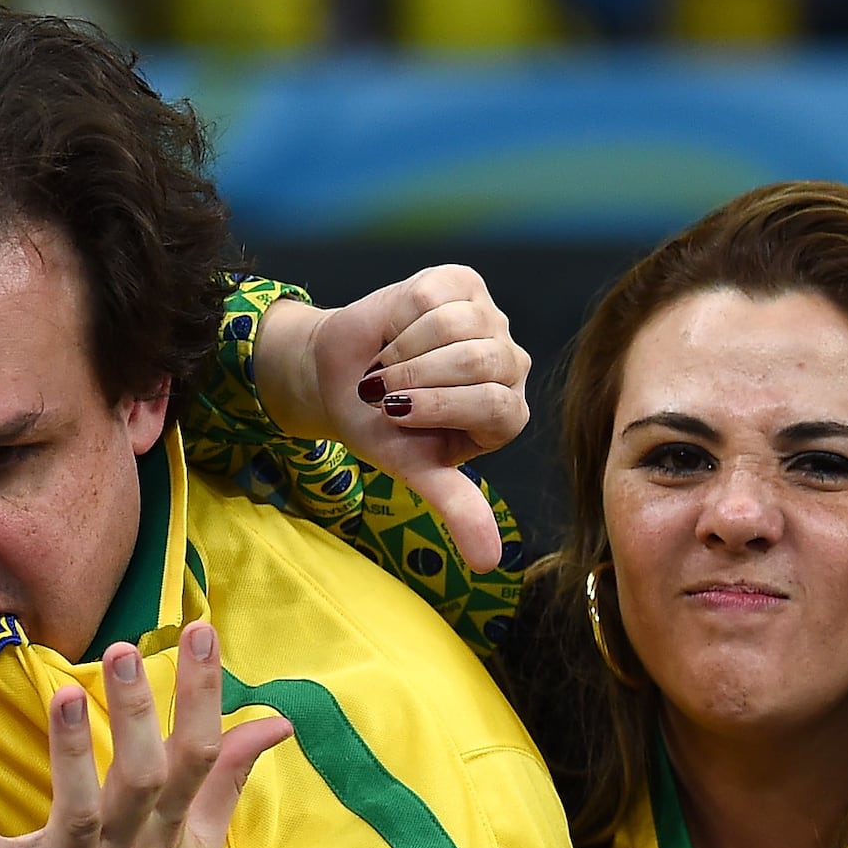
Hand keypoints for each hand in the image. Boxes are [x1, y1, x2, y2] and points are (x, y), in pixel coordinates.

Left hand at [0, 621, 292, 847]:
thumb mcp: (197, 847)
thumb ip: (226, 778)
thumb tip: (275, 720)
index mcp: (166, 827)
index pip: (197, 752)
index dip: (202, 692)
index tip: (200, 630)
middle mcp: (126, 846)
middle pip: (144, 776)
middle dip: (138, 714)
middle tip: (125, 652)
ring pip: (79, 812)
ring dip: (72, 756)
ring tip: (66, 697)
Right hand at [257, 267, 528, 571]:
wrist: (337, 377)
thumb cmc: (378, 428)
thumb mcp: (413, 469)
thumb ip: (456, 506)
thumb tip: (488, 563)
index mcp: (506, 415)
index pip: (497, 406)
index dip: (439, 407)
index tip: (394, 415)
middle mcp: (509, 365)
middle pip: (482, 361)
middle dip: (418, 377)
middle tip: (384, 392)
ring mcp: (489, 320)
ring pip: (460, 324)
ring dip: (405, 349)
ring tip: (386, 366)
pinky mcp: (463, 284)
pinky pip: (438, 294)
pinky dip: (402, 316)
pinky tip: (393, 331)